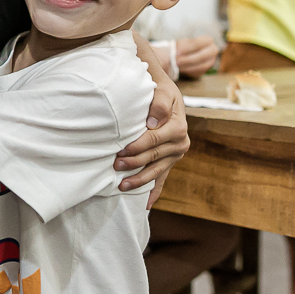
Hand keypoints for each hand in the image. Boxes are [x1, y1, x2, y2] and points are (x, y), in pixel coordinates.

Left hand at [115, 77, 189, 208]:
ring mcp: (176, 154)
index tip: (120, 151)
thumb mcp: (162, 89)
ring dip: (140, 180)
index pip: (153, 139)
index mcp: (178, 126)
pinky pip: (163, 178)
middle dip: (133, 163)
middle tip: (114, 166)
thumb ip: (159, 103)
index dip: (136, 146)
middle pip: (153, 156)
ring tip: (122, 186)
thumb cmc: (159, 88)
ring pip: (157, 170)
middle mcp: (180, 143)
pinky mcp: (170, 160)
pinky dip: (154, 191)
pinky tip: (146, 205)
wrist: (164, 90)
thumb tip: (153, 122)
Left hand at [176, 35, 218, 79]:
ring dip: (188, 67)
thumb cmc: (185, 46)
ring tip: (177, 66)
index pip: (197, 44)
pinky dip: (189, 71)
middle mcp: (213, 50)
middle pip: (201, 56)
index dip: (186, 48)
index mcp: (208, 40)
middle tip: (176, 62)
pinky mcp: (206, 70)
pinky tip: (181, 69)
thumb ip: (181, 46)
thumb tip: (177, 52)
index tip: (177, 52)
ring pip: (201, 66)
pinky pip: (198, 72)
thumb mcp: (182, 43)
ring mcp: (211, 61)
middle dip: (188, 60)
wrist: (187, 54)